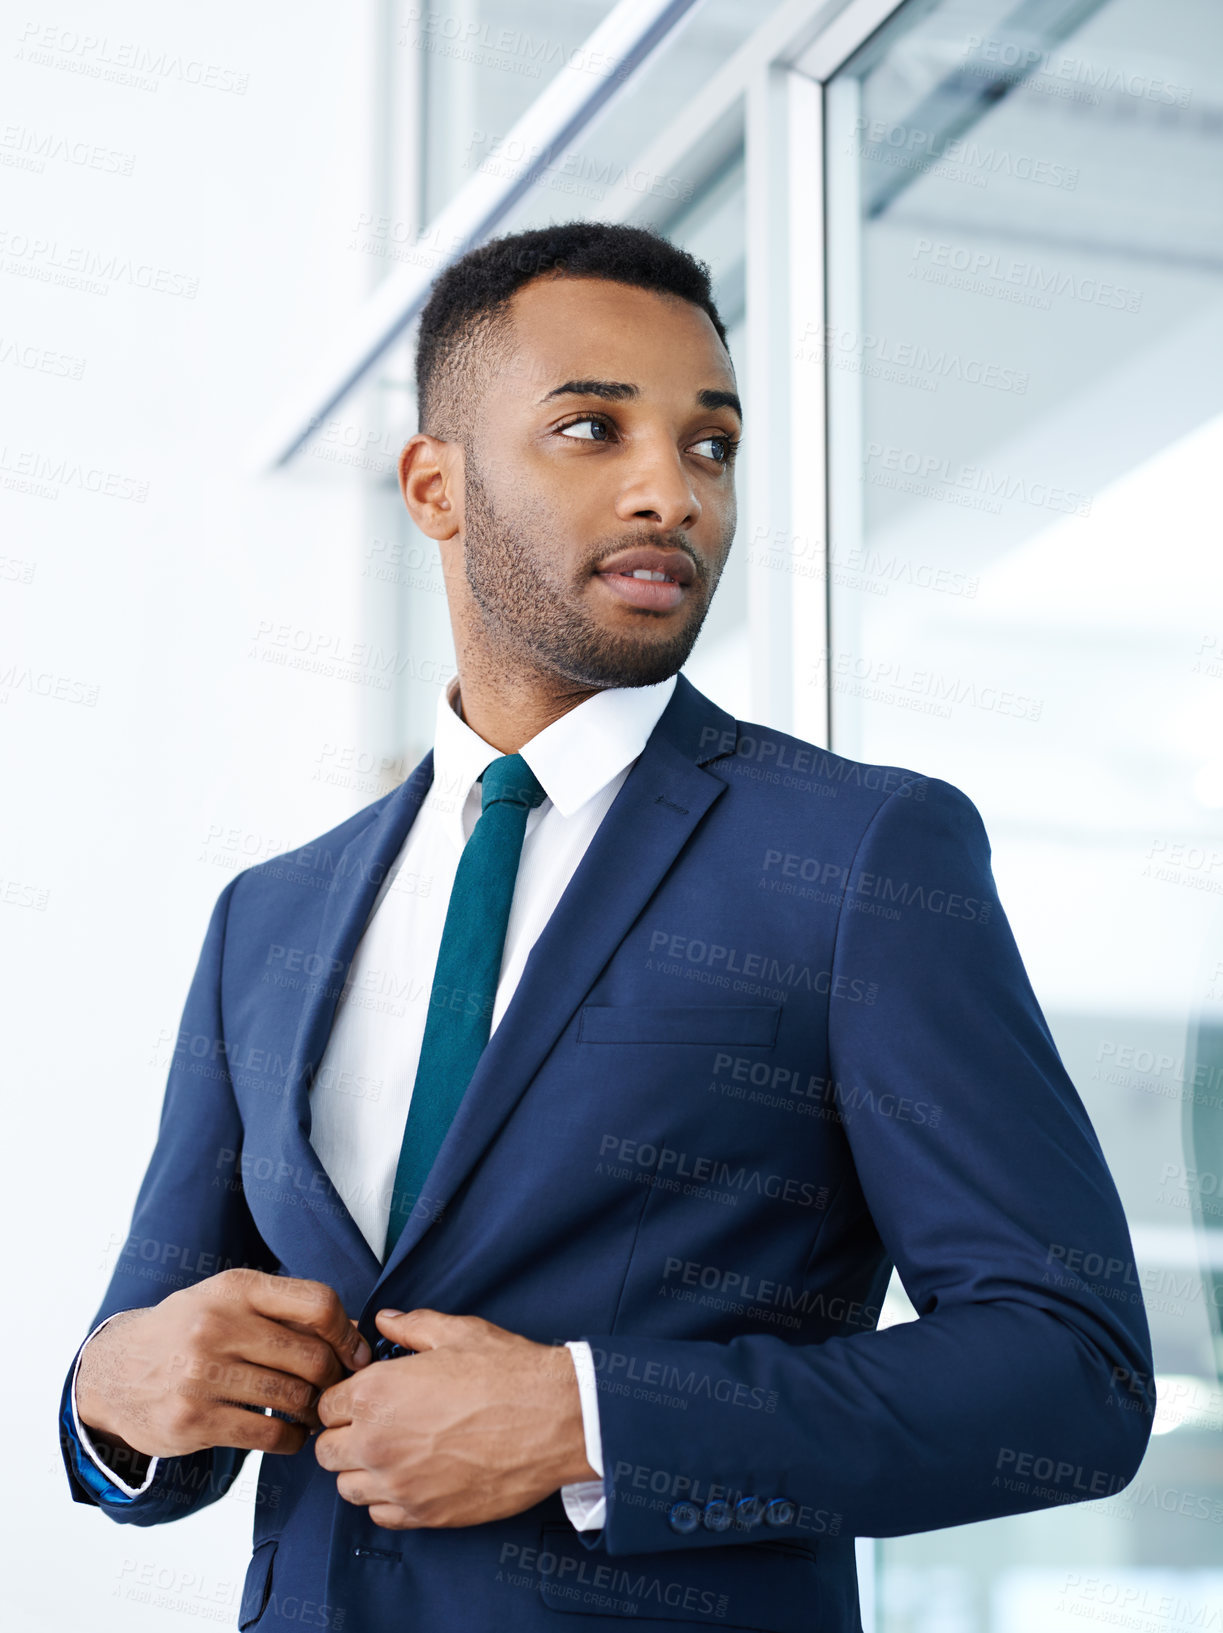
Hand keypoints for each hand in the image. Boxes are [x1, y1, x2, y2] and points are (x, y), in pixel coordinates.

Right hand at [76, 1269, 371, 1461]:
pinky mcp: (193, 1420)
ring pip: (293, 1398)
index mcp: (235, 1288)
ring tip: (313, 1412)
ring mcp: (202, 1375)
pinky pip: (268, 1436)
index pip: (318, 1303)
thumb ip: (285, 1311)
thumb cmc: (188, 1331)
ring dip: (313, 1411)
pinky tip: (291, 1435)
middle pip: (311, 1357)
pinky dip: (292, 1440)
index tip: (354, 1354)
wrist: (114, 1372)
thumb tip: (355, 1333)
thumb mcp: (228, 1301)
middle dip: (334, 1378)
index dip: (347, 1333)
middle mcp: (217, 1326)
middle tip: (336, 1391)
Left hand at [313, 1309, 597, 1528]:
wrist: (553, 1420)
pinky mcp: (424, 1515)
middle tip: (375, 1423)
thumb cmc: (507, 1373)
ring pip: (347, 1488)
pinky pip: (380, 1516)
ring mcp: (399, 1485)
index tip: (363, 1397)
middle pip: (327, 1451)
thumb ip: (411, 1326)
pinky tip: (411, 1478)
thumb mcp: (456, 1333)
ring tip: (392, 1452)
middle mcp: (376, 1443)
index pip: (326, 1405)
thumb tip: (386, 1321)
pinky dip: (387, 1500)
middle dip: (345, 1434)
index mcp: (376, 1394)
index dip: (343, 1398)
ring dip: (361, 1470)